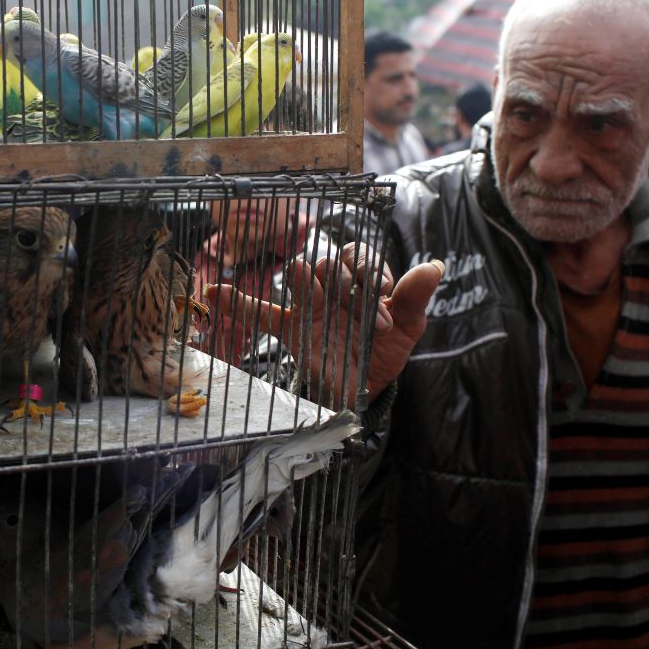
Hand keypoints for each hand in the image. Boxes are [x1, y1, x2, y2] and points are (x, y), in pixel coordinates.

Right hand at [205, 243, 443, 408]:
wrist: (361, 390)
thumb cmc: (384, 352)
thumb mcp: (408, 328)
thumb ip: (414, 298)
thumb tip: (434, 264)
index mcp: (361, 281)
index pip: (360, 258)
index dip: (369, 273)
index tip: (380, 298)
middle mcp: (333, 287)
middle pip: (328, 263)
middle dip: (344, 283)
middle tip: (363, 316)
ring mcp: (309, 305)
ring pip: (300, 276)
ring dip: (305, 280)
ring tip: (309, 291)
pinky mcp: (290, 327)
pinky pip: (261, 313)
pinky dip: (237, 303)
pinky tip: (214, 292)